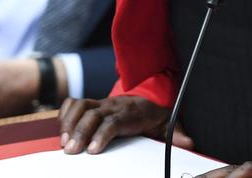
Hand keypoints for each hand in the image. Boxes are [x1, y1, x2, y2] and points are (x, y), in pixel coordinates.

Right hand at [59, 95, 193, 154]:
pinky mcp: (93, 104)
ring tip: (63, 142)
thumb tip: (189, 142)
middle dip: (80, 132)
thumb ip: (176, 135)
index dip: (102, 134)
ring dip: (70, 122)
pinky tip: (61, 128)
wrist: (150, 100)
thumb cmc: (155, 117)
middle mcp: (114, 105)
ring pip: (82, 105)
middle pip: (93, 114)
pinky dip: (66, 113)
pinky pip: (75, 102)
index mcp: (132, 112)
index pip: (114, 121)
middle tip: (70, 151)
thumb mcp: (168, 126)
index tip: (93, 151)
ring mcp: (102, 103)